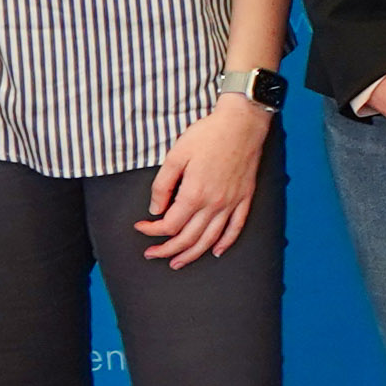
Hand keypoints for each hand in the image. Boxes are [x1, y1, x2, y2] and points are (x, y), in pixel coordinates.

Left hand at [138, 94, 269, 265]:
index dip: (151, 230)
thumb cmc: (208, 135)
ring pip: (210, 240)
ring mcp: (231, 203)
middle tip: (152, 254)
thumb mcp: (176, 155)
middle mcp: (214, 204)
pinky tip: (215, 251)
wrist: (242, 123)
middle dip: (166, 251)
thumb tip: (155, 209)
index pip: (169, 225)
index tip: (140, 227)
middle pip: (188, 239)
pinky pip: (235, 228)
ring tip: (178, 262)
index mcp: (194, 194)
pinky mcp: (244, 199)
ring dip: (192, 255)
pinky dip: (225, 244)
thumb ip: (162, 185)